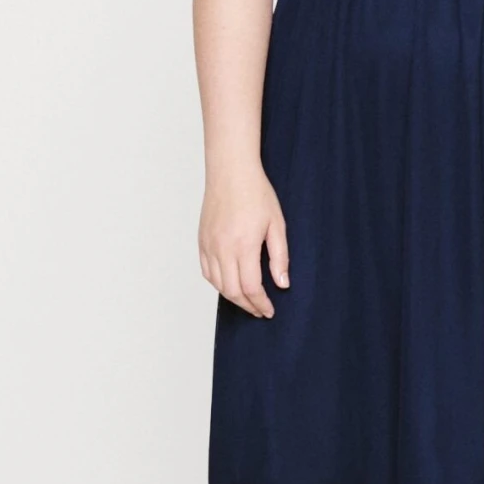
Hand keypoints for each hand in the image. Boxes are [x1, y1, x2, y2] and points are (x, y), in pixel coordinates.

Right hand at [198, 163, 289, 317]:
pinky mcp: (202, 241)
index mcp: (243, 245)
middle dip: (248, 306)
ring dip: (233, 297)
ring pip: (217, 284)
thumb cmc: (256, 193)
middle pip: (232, 291)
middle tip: (260, 311)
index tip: (269, 311)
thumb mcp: (276, 224)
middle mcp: (222, 249)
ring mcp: (209, 245)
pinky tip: (230, 285)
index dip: (261, 304)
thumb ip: (280, 257)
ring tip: (247, 301)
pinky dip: (218, 284)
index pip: (251, 288)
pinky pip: (206, 271)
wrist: (231, 172)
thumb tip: (282, 283)